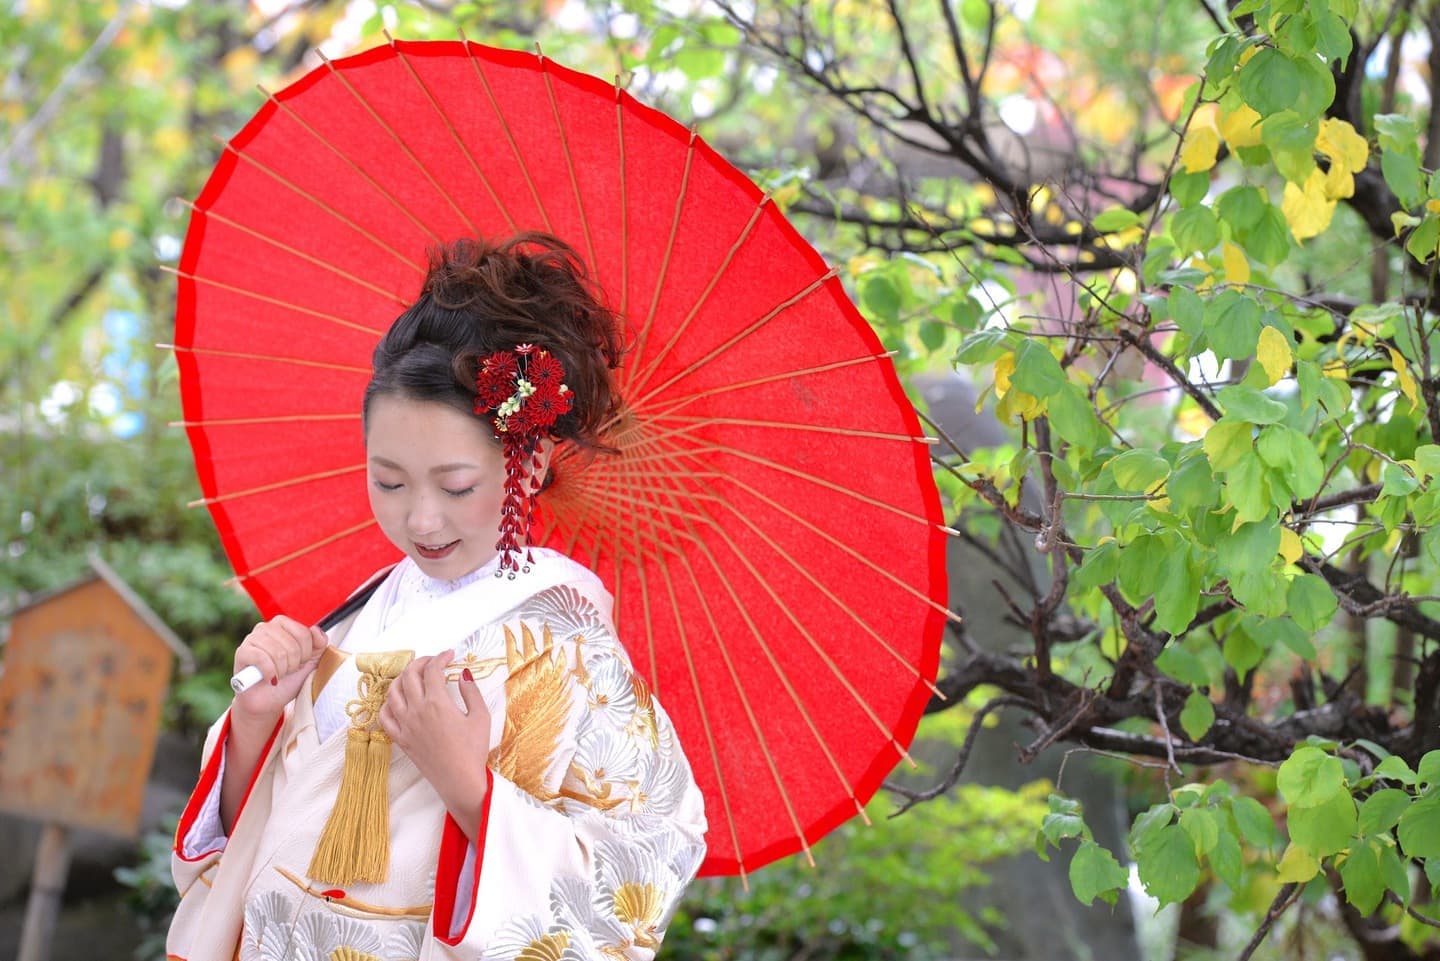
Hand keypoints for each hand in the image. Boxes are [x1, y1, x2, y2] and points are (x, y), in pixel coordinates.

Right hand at [232, 616, 327, 725]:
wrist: (268, 701)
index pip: (304, 633)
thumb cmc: (288, 679)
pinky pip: (262, 659)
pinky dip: (270, 673)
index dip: (306, 654)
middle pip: (292, 645)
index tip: (300, 663)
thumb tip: (315, 629)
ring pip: (278, 653)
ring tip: (277, 675)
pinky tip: (268, 678)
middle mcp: (266, 627)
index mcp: (283, 624)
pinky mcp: (242, 652)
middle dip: (293, 664)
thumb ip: (319, 644)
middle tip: (287, 671)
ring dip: (282, 670)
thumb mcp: (311, 661)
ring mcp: (252, 638)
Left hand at [380, 650, 492, 834]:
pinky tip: (398, 701)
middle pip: (409, 675)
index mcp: (437, 702)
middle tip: (433, 661)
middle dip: (420, 662)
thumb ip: (471, 692)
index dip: (440, 657)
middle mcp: (416, 710)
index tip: (449, 654)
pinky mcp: (401, 739)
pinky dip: (388, 704)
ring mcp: (405, 725)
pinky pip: (385, 717)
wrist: (459, 780)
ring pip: (393, 692)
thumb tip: (463, 674)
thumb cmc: (473, 750)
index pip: (432, 670)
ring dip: (402, 678)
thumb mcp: (481, 717)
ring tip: (414, 676)